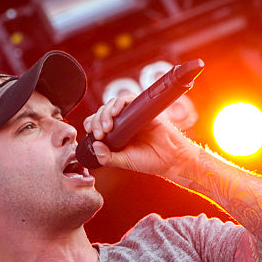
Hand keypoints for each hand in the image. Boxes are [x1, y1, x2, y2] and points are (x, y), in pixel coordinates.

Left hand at [81, 92, 199, 182]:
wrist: (171, 159)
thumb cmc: (150, 160)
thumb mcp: (124, 161)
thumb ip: (107, 157)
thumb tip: (94, 146)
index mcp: (116, 135)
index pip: (98, 123)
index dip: (91, 124)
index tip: (90, 133)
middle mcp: (123, 123)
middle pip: (102, 112)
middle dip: (97, 121)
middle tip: (100, 134)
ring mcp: (132, 116)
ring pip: (112, 104)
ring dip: (105, 113)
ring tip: (107, 127)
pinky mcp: (142, 110)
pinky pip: (128, 99)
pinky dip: (118, 103)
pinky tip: (115, 113)